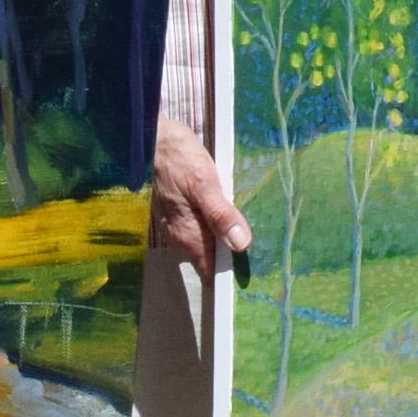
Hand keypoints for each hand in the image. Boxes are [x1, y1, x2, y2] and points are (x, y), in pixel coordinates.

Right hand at [148, 116, 246, 273]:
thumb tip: (241, 244)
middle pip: (211, 260)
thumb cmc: (176, 159)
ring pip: (208, 243)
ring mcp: (179, 224)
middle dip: (235, 261)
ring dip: (228, 241)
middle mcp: (181, 236)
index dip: (231, 278)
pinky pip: (203, 228)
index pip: (210, 273)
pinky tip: (235, 215)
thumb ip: (220, 215)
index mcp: (189, 235)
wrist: (149, 138)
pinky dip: (219, 226)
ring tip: (259, 236)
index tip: (257, 277)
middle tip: (268, 256)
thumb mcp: (203, 183)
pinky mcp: (179, 211)